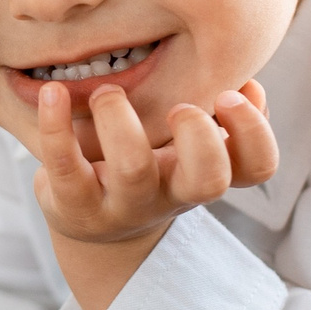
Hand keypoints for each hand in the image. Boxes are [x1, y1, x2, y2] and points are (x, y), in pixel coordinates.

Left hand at [33, 79, 278, 243]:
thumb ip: (219, 115)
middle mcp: (171, 193)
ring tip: (107, 92)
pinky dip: (56, 125)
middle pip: (208, 180)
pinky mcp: (74, 203)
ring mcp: (123, 204)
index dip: (254, 131)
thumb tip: (247, 83)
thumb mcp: (185, 147)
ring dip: (121, 119)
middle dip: (200, 136)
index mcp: (204, 172)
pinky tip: (53, 93)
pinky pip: (65, 167)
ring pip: (133, 170)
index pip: (257, 167)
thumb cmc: (149, 167)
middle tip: (177, 106)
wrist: (94, 226)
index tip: (228, 94)